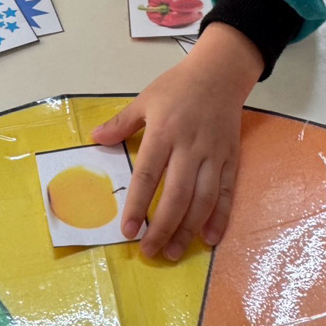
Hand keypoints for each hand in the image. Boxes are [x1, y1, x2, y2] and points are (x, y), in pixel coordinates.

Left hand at [92, 23, 263, 260]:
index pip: (148, 174)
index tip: (128, 230)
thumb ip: (121, 123)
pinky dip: (219, 218)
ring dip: (188, 230)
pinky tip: (209, 239)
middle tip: (149, 252)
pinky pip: (226, 193)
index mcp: (164, 131)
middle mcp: (190, 146)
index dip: (138, 204)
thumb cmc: (178, 87)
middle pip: (176, 194)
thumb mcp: (145, 99)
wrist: (219, 74)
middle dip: (163, 227)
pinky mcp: (231, 159)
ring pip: (202, 199)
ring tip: (173, 252)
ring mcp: (213, 154)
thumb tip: (94, 138)